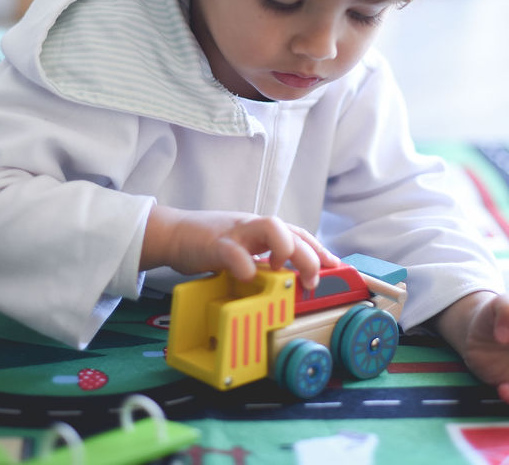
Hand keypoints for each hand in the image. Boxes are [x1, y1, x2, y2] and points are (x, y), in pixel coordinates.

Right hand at [140, 205, 338, 288]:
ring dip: (285, 250)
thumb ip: (263, 262)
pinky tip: (248, 276)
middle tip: (312, 282)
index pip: (299, 234)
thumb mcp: (244, 251)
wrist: (173, 234)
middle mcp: (254, 227)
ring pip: (271, 227)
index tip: (336, 266)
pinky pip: (233, 250)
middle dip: (310, 256)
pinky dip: (244, 264)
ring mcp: (235, 232)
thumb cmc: (210, 245)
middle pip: (292, 231)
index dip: (320, 249)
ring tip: (282, 272)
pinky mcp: (213, 243)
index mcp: (262, 231)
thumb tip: (288, 282)